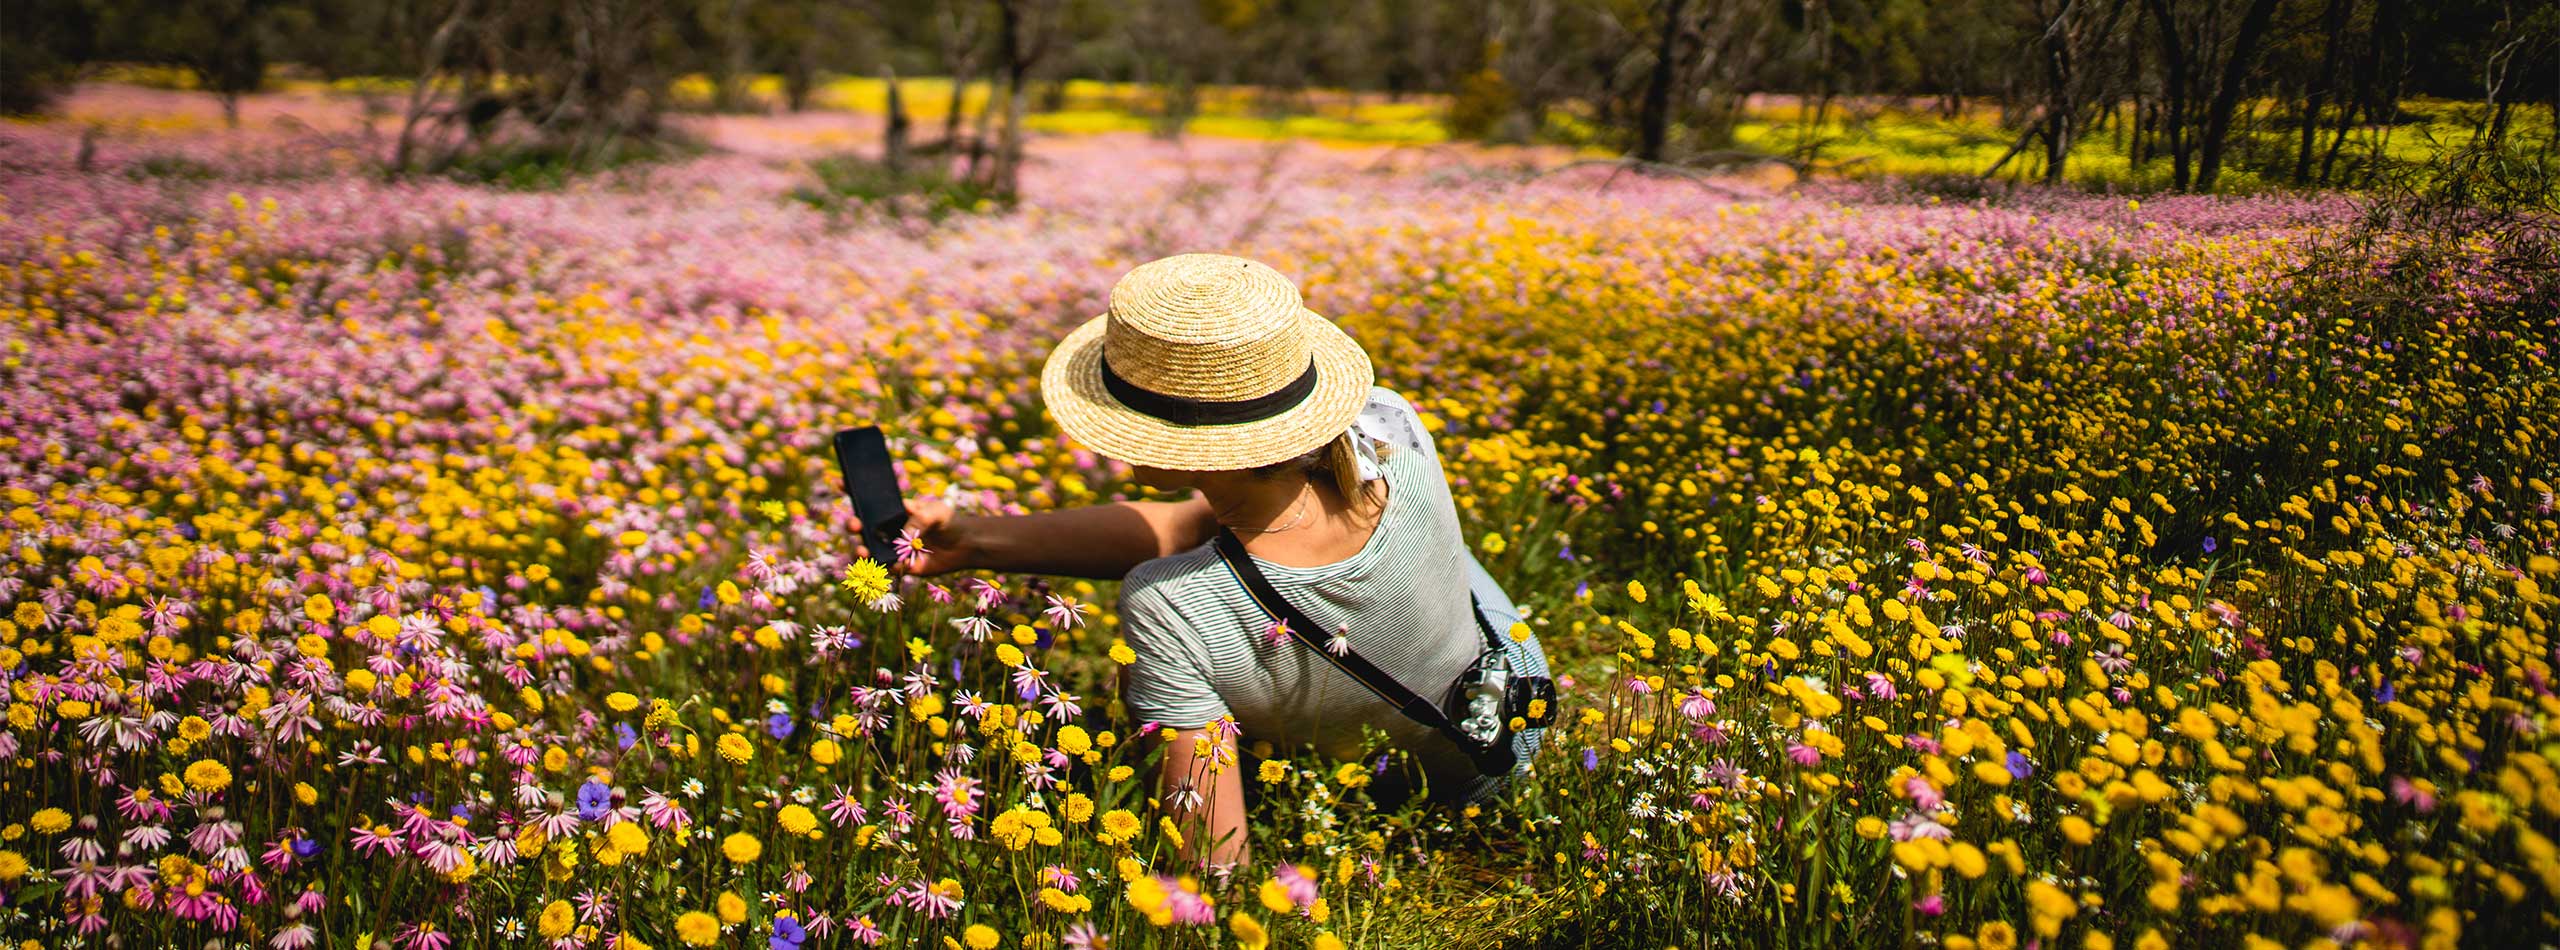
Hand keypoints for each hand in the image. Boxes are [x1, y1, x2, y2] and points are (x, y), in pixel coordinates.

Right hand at [848, 497, 973, 575]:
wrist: (964, 546)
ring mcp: (891, 548)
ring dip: (859, 550)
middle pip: (861, 527)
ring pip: (867, 550)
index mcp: (892, 511)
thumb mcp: (936, 512)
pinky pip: (887, 568)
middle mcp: (887, 529)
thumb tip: (903, 529)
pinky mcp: (900, 566)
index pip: (868, 501)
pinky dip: (887, 566)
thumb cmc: (949, 522)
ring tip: (862, 550)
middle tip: (855, 524)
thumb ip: (920, 517)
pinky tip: (896, 564)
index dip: (852, 491)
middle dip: (852, 524)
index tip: (839, 482)